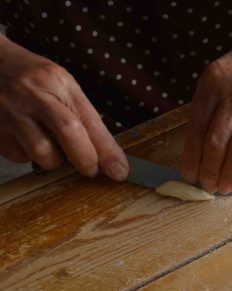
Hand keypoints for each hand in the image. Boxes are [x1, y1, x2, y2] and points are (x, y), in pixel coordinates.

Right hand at [0, 37, 127, 178]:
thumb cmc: (29, 76)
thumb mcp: (59, 83)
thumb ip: (80, 113)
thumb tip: (105, 152)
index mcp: (57, 81)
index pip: (88, 120)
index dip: (107, 150)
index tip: (120, 171)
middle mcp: (32, 94)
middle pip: (68, 133)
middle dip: (85, 159)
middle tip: (91, 169)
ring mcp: (9, 111)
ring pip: (42, 152)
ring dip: (54, 161)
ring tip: (52, 148)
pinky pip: (18, 156)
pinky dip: (28, 156)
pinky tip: (26, 141)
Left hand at [181, 28, 231, 193]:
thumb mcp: (221, 76)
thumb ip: (210, 106)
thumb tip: (198, 150)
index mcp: (214, 82)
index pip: (196, 127)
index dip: (191, 157)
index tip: (189, 175)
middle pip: (217, 142)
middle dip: (209, 171)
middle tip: (207, 186)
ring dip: (230, 174)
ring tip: (225, 187)